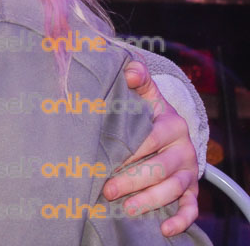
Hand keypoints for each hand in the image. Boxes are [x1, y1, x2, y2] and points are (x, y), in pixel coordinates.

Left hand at [103, 60, 198, 235]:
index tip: (106, 160)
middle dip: (133, 180)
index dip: (129, 152)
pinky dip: (182, 220)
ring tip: (127, 209)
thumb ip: (137, 79)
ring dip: (151, 200)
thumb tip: (129, 70)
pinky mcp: (192, 189)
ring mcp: (189, 170)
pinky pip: (192, 207)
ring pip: (173, 188)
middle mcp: (184, 149)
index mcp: (172, 124)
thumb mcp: (144, 93)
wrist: (169, 126)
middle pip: (160, 168)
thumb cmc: (147, 111)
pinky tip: (165, 229)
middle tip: (107, 189)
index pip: (150, 140)